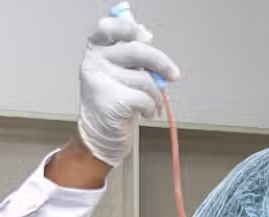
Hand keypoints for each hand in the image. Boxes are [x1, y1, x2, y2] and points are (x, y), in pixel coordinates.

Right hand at [77, 8, 182, 165]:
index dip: (129, 28)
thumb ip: (131, 56)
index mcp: (96, 50)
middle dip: (161, 63)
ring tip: (151, 105)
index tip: (145, 36)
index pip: (110, 28)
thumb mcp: (120, 73)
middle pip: (137, 51)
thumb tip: (147, 36)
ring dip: (156, 96)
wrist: (101, 135)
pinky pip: (145, 98)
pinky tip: (145, 113)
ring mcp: (100, 80)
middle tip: (174, 75)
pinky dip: (151, 108)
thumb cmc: (115, 102)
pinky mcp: (111, 100)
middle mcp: (95, 62)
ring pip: (145, 79)